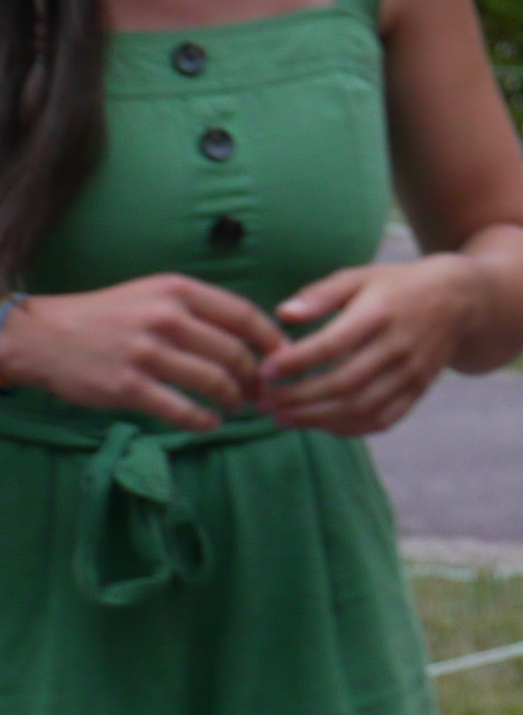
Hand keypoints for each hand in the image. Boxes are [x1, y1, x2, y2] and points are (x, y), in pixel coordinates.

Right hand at [0, 274, 281, 427]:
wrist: (45, 336)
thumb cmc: (111, 316)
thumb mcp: (155, 294)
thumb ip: (201, 310)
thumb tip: (257, 337)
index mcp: (178, 291)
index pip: (244, 316)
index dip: (273, 342)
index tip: (285, 360)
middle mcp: (165, 318)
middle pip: (235, 353)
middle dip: (257, 378)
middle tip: (261, 393)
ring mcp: (146, 353)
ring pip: (215, 382)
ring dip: (234, 400)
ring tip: (236, 406)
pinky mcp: (129, 386)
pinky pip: (182, 410)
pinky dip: (204, 421)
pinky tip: (210, 423)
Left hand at [263, 255, 484, 436]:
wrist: (461, 300)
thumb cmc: (399, 286)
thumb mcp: (360, 276)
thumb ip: (321, 295)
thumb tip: (284, 314)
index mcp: (380, 313)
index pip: (330, 345)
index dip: (294, 362)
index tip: (264, 371)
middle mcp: (399, 346)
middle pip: (343, 383)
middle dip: (298, 398)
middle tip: (265, 401)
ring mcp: (412, 372)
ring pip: (361, 408)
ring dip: (317, 419)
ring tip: (283, 417)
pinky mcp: (419, 390)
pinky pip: (383, 419)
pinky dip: (348, 428)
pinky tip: (320, 424)